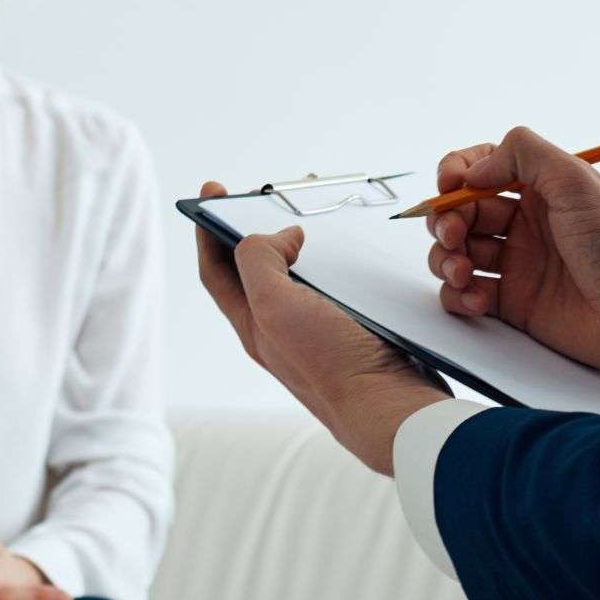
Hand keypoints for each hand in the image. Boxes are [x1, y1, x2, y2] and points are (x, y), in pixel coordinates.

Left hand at [197, 182, 447, 473]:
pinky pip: (334, 293)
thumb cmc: (332, 363)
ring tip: (308, 220)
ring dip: (297, 248)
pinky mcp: (355, 336)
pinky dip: (333, 267)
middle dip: (254, 232)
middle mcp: (279, 332)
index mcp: (253, 324)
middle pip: (254, 272)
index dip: (207, 228)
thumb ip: (259, 262)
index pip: (216, 270)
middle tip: (264, 197)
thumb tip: (281, 237)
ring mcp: (318, 335)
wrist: (392, 410)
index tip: (212, 189)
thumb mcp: (276, 305)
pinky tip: (350, 257)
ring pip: (297, 281)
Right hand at [430, 129, 599, 382]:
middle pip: (460, 213)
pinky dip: (459, 295)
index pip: (480, 170)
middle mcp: (525, 224)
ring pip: (456, 254)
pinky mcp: (514, 305)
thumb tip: (474, 168)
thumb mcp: (576, 179)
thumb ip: (522, 153)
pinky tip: (477, 298)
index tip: (449, 187)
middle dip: (447, 221)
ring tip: (462, 271)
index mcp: (539, 189)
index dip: (455, 175)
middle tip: (456, 236)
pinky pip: (466, 295)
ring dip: (445, 259)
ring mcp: (518, 265)